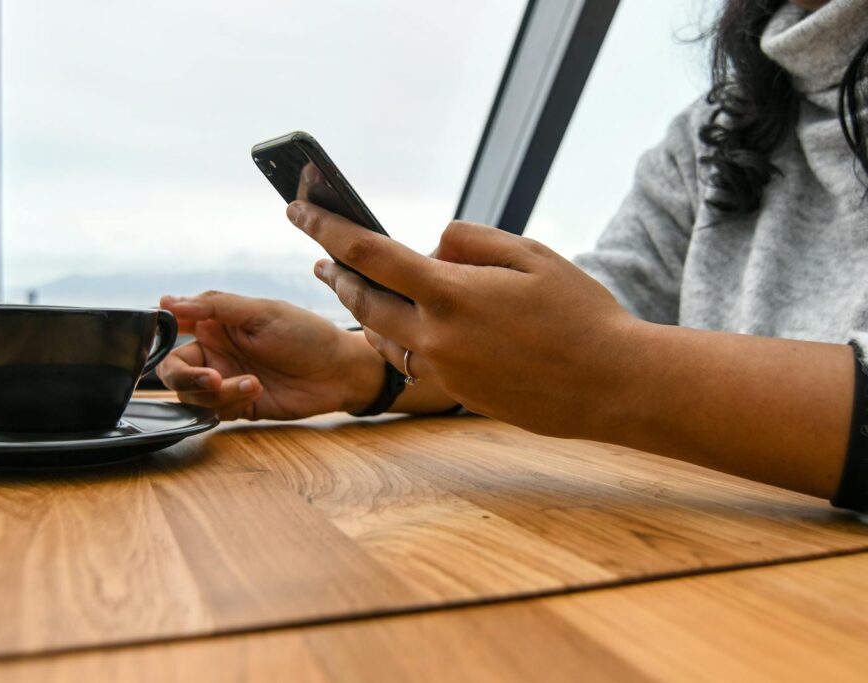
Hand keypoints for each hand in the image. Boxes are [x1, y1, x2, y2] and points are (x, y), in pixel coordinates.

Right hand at [156, 291, 382, 420]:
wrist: (339, 372)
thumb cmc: (306, 334)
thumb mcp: (261, 312)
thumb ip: (214, 307)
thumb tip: (167, 302)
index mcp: (216, 323)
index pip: (173, 328)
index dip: (161, 336)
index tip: (170, 339)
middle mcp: (215, 352)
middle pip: (173, 370)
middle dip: (186, 377)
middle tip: (211, 379)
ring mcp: (225, 380)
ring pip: (192, 395)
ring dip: (217, 392)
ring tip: (252, 383)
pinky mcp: (237, 405)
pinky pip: (215, 411)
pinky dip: (230, 403)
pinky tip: (257, 390)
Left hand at [285, 200, 634, 438]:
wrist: (612, 385)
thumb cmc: (580, 314)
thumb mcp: (531, 255)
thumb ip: (471, 242)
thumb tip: (432, 246)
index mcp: (451, 293)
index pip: (368, 253)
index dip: (326, 227)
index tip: (297, 208)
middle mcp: (436, 336)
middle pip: (362, 300)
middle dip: (336, 274)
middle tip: (319, 257)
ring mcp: (443, 371)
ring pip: (381, 336)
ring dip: (362, 309)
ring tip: (351, 286)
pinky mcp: (456, 393)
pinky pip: (409, 360)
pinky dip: (394, 337)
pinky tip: (396, 325)